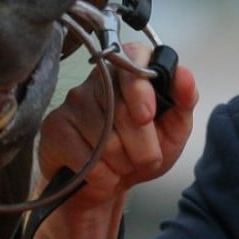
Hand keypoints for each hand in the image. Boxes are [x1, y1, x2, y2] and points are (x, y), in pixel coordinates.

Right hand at [34, 42, 197, 238]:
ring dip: (123, 164)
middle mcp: (99, 77)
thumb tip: (184, 74)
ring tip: (121, 163)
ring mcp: (73, 101)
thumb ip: (184, 101)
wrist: (111, 183)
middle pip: (122, 109)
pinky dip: (103, 177)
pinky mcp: (54, 128)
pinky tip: (102, 173)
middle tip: (144, 157)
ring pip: (106, 140)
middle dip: (143, 145)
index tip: (148, 116)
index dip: (141, 89)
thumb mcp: (173, 129)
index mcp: (131, 70)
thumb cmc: (142, 149)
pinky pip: (87, 159)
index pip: (133, 56)